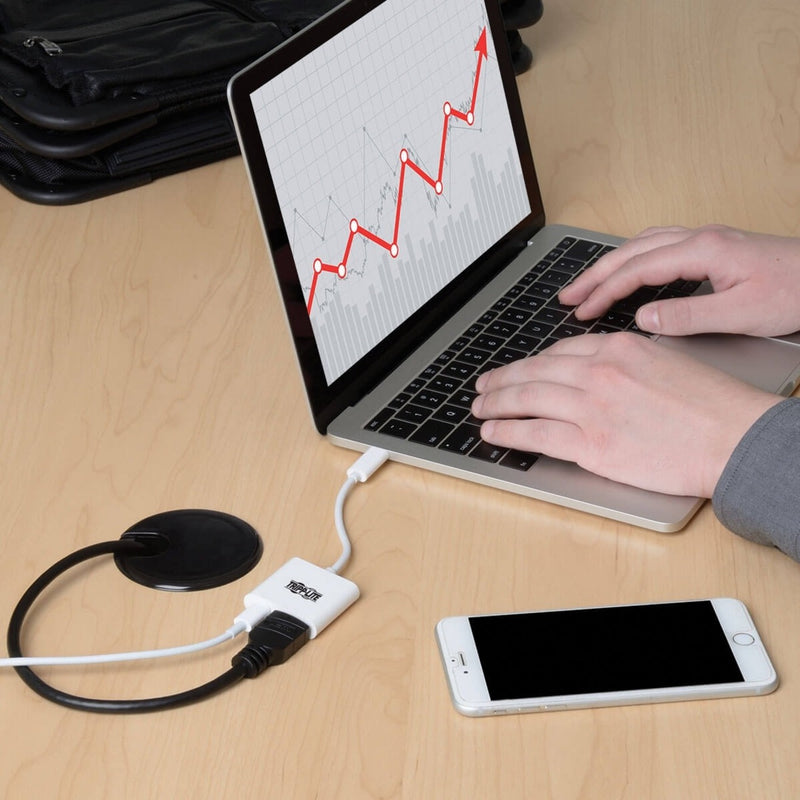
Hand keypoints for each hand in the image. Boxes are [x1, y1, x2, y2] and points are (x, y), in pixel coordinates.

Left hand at [472, 333, 781, 496]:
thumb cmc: (711, 405)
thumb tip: (596, 370)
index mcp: (618, 348)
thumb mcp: (665, 361)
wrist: (734, 438)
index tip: (518, 369)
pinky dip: (508, 431)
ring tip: (480, 407)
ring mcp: (591, 408)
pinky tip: (493, 431)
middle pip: (534, 371)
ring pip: (527, 399)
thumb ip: (625, 362)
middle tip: (483, 386)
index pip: (558, 351)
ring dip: (496, 403)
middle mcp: (598, 373)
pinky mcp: (590, 444)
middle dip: (502, 379)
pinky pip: (535, 433)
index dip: (530, 363)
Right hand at [560, 225, 799, 336]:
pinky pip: (660, 245)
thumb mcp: (740, 314)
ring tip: (588, 284)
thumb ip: (688, 315)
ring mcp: (706, 239)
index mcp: (702, 250)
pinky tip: (630, 270)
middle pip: (632, 251)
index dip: (605, 291)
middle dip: (596, 274)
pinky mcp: (714, 247)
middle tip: (568, 296)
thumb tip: (643, 318)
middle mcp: (700, 238)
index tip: (582, 310)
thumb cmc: (795, 292)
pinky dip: (634, 258)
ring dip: (612, 264)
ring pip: (643, 244)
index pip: (637, 269)